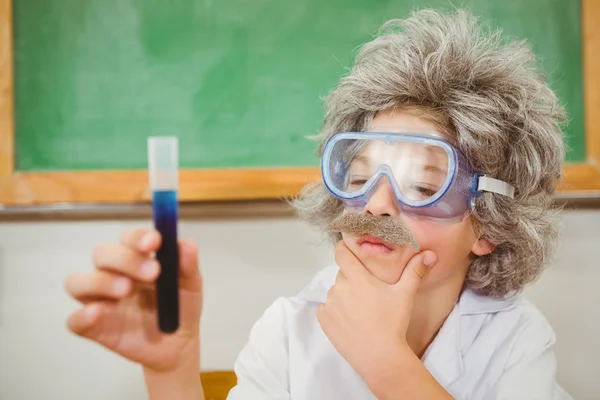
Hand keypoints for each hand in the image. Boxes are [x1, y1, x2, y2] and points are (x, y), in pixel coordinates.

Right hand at [65, 228, 202, 372]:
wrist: (179, 344)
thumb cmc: (181, 306)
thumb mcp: (191, 285)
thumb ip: (188, 265)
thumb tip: (187, 245)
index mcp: (137, 258)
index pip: (129, 239)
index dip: (138, 237)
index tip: (155, 242)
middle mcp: (114, 274)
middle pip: (102, 254)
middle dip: (125, 259)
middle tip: (153, 273)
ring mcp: (101, 300)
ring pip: (77, 282)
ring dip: (100, 282)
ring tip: (126, 290)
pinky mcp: (95, 328)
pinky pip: (74, 320)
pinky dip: (81, 316)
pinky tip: (97, 313)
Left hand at [317, 240, 436, 389]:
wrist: (380, 356)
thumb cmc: (393, 324)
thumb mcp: (405, 294)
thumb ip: (415, 271)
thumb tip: (429, 254)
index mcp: (358, 278)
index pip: (342, 254)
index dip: (343, 248)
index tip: (346, 248)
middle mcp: (340, 288)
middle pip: (342, 275)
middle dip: (352, 279)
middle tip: (367, 292)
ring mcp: (330, 304)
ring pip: (335, 292)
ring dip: (343, 295)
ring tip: (360, 310)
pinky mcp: (324, 320)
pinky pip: (325, 308)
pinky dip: (334, 311)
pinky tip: (349, 320)